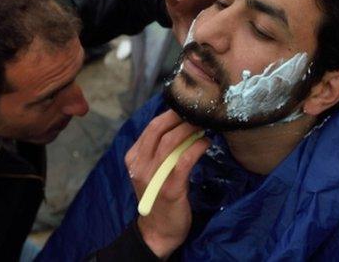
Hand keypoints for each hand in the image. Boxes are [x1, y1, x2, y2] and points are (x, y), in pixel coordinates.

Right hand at [125, 111, 210, 258]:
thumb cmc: (158, 197)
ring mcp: (153, 176)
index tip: (188, 106)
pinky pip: (184, 160)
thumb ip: (158, 151)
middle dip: (179, 116)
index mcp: (133, 158)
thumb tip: (180, 124)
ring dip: (189, 129)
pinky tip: (205, 143)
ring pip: (170, 142)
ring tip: (204, 124)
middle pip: (158, 129)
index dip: (170, 113)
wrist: (158, 232)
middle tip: (198, 110)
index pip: (151, 127)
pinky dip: (196, 147)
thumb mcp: (151, 171)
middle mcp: (139, 165)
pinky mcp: (169, 188)